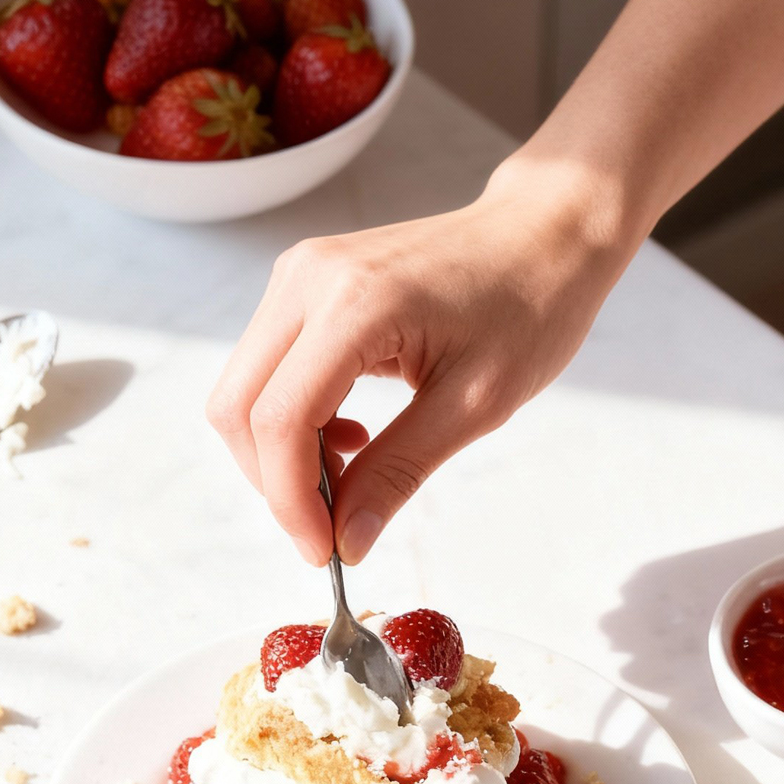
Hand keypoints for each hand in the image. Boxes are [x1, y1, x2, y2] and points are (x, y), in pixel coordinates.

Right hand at [207, 156, 630, 565]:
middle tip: (332, 527)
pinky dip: (294, 420)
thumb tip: (348, 542)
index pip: (281, 419)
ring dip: (283, 453)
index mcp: (354, 303)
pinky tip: (351, 438)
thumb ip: (399, 472)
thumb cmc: (529, 305)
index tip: (324, 552)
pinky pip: (270, 367)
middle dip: (275, 482)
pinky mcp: (305, 282)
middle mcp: (308, 279)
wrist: (544, 232)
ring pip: (245, 390)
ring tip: (352, 477)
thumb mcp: (474, 404)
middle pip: (239, 407)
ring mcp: (300, 274)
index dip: (290, 499)